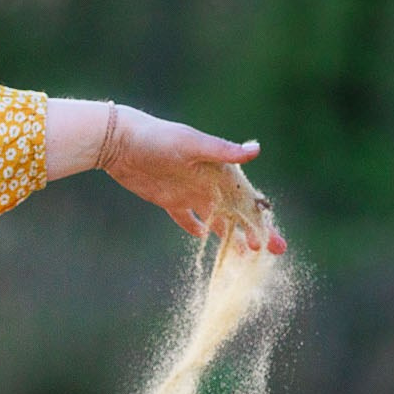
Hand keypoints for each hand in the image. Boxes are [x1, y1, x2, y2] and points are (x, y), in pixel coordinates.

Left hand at [48, 99, 284, 252]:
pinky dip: (194, 227)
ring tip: (243, 256)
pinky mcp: (169, 200)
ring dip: (230, 236)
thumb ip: (223, 150)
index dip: (262, 221)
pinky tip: (202, 237)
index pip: (247, 200)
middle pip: (237, 213)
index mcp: (219, 170)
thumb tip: (256, 148)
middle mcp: (208, 183)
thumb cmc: (158, 137)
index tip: (273, 242)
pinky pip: (185, 218)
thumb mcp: (192, 144)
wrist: (121, 141)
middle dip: (255, 233)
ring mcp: (189, 192)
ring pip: (216, 220)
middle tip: (272, 253)